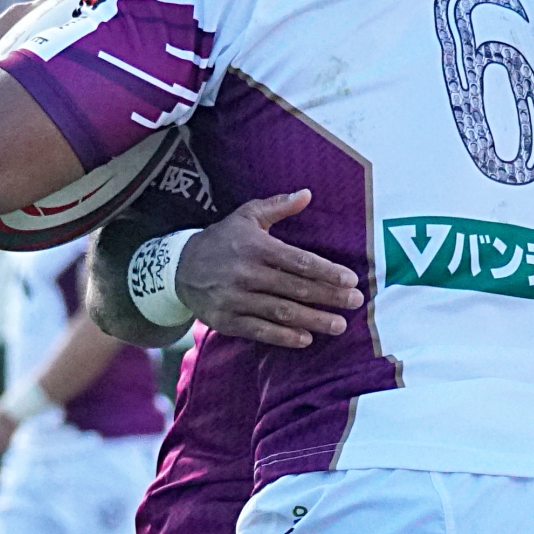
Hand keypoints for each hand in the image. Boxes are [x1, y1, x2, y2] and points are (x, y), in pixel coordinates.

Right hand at [174, 191, 363, 348]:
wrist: (178, 268)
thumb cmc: (222, 239)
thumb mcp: (246, 216)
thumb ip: (277, 206)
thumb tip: (307, 194)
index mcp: (255, 247)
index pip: (298, 261)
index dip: (326, 272)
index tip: (351, 280)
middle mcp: (245, 273)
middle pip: (295, 288)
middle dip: (329, 296)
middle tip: (355, 303)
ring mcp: (235, 299)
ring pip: (280, 312)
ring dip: (312, 320)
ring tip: (338, 325)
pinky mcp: (225, 320)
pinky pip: (259, 331)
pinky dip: (283, 337)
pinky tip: (305, 339)